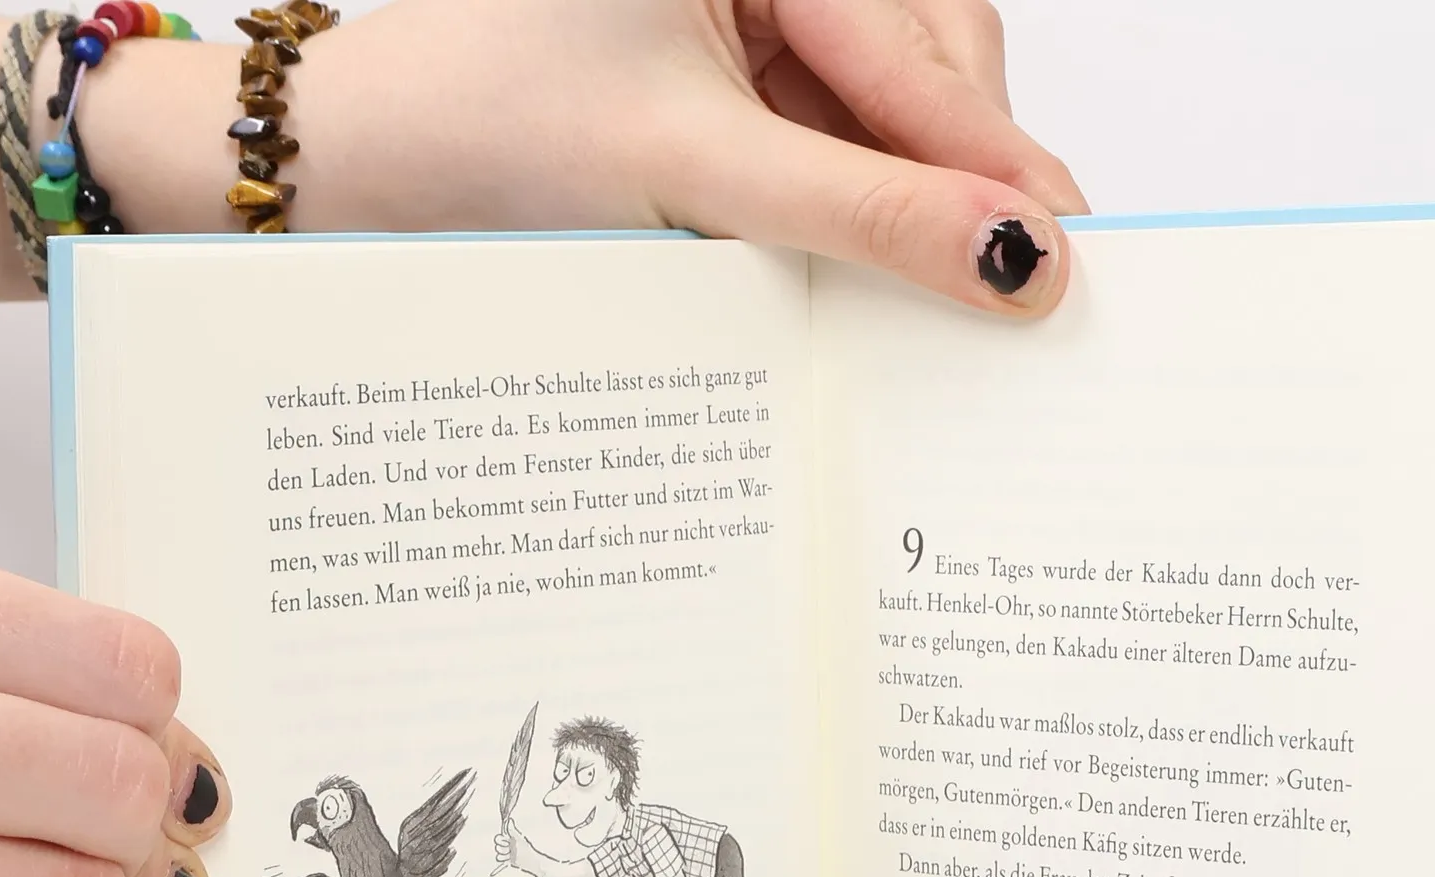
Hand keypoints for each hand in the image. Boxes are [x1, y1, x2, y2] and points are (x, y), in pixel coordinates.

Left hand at [303, 0, 1085, 312]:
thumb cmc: (487, 132)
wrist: (368, 174)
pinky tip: (863, 268)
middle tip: (1024, 282)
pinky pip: (831, 139)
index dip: (993, 157)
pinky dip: (855, 208)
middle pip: (924, 62)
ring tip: (946, 290)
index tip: (1066, 246)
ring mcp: (748, 13)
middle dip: (961, 175)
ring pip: (886, 108)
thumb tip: (1010, 257)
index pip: (916, 41)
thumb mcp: (695, 173)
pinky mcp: (730, 75)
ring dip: (910, 201)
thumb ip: (862, 214)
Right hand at [494, 826, 540, 876]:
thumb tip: (509, 820)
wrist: (532, 860)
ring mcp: (506, 854)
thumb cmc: (526, 848)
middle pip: (497, 847)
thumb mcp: (518, 838)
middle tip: (510, 850)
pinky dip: (498, 868)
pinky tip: (495, 872)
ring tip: (512, 856)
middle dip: (503, 848)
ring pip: (498, 855)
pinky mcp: (508, 862)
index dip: (501, 841)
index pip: (498, 839)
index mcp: (508, 839)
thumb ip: (512, 830)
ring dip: (504, 856)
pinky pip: (500, 864)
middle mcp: (506, 846)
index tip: (507, 841)